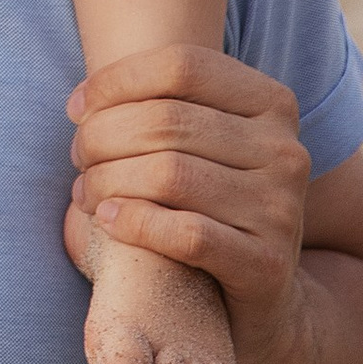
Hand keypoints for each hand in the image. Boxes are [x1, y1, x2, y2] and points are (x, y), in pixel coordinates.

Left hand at [62, 47, 315, 363]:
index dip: (117, 81)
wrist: (264, 297)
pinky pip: (186, 233)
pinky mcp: (266, 264)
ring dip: (108, 179)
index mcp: (273, 103)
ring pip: (170, 174)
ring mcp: (281, 208)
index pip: (181, 66)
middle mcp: (286, 150)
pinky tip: (106, 220)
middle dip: (103, 135)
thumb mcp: (201, 144)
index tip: (76, 108)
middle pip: (168, 121)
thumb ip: (159, 108)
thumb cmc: (212, 205)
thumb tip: (82, 103)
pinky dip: (134, 222)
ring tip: (85, 191)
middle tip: (78, 157)